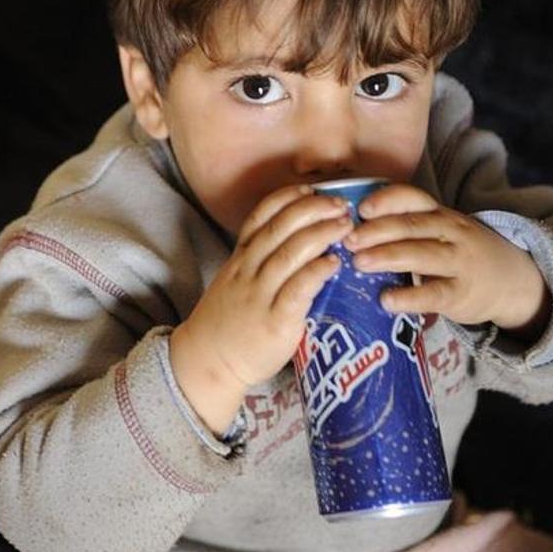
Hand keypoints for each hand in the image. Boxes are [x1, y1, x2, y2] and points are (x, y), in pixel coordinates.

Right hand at [171, 184, 351, 414]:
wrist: (208, 362)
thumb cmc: (229, 324)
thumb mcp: (235, 283)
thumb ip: (260, 264)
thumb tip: (299, 244)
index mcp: (239, 259)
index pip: (259, 217)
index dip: (285, 198)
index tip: (309, 189)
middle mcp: (247, 271)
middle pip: (279, 228)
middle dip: (311, 209)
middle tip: (339, 204)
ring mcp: (259, 295)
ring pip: (290, 253)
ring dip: (320, 234)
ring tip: (345, 226)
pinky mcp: (274, 321)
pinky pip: (297, 290)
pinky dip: (317, 272)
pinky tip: (335, 263)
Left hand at [343, 184, 549, 334]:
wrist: (513, 281)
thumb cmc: (459, 253)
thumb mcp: (439, 231)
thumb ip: (403, 227)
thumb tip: (346, 228)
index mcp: (439, 213)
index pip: (413, 198)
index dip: (386, 201)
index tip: (360, 208)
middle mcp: (451, 232)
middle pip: (412, 225)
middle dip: (377, 230)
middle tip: (347, 239)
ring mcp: (459, 262)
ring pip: (423, 254)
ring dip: (388, 257)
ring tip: (358, 263)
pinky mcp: (462, 294)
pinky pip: (434, 293)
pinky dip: (409, 297)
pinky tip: (386, 300)